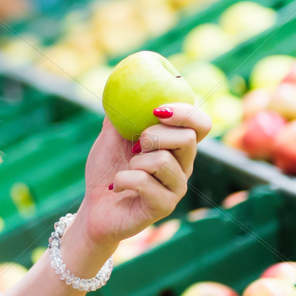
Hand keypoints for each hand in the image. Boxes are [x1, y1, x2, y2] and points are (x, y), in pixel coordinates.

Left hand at [70, 103, 210, 261]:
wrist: (93, 209)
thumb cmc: (106, 171)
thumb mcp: (111, 136)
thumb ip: (122, 113)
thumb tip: (124, 86)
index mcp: (177, 147)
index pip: (201, 125)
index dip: (187, 113)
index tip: (159, 109)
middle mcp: (184, 167)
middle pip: (187, 139)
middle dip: (155, 134)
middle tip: (136, 144)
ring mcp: (176, 189)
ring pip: (164, 160)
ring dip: (135, 161)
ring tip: (126, 169)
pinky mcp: (164, 207)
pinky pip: (145, 182)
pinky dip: (123, 178)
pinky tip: (117, 186)